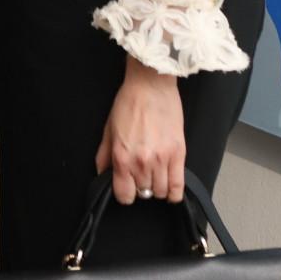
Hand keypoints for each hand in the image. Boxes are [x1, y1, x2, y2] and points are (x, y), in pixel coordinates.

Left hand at [95, 56, 185, 204]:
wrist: (151, 84)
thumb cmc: (129, 102)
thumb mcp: (109, 128)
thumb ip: (104, 155)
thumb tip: (102, 174)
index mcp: (122, 157)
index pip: (124, 195)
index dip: (125, 194)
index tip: (128, 188)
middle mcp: (141, 162)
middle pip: (144, 193)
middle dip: (141, 186)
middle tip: (142, 174)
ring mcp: (161, 159)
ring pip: (161, 192)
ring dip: (157, 187)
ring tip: (156, 174)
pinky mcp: (178, 154)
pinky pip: (178, 187)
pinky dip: (174, 192)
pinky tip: (170, 187)